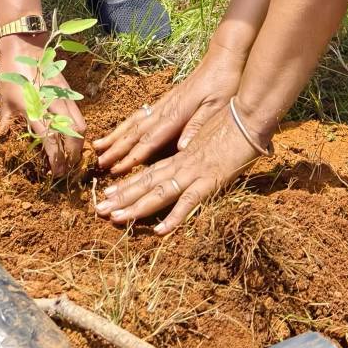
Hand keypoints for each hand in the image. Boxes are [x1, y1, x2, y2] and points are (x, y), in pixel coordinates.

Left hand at [0, 45, 86, 176]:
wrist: (26, 45)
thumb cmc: (13, 73)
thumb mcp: (5, 99)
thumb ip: (6, 121)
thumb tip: (2, 137)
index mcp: (35, 107)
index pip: (50, 138)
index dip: (54, 157)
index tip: (54, 171)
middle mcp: (53, 104)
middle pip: (72, 135)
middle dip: (71, 156)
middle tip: (64, 170)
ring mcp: (64, 97)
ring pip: (80, 125)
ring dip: (78, 144)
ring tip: (71, 157)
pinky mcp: (69, 91)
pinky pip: (79, 115)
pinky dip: (78, 130)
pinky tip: (72, 138)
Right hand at [94, 46, 245, 175]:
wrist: (222, 58)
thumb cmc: (223, 83)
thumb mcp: (217, 106)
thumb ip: (197, 126)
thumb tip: (182, 148)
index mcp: (176, 114)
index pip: (150, 140)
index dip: (132, 156)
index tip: (116, 169)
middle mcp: (164, 109)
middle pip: (135, 132)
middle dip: (116, 149)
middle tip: (98, 162)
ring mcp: (163, 104)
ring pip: (134, 122)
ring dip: (115, 136)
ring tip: (98, 146)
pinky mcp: (165, 100)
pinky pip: (140, 115)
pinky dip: (126, 125)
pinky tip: (119, 131)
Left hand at [95, 102, 263, 234]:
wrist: (249, 116)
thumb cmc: (233, 123)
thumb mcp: (210, 135)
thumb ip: (197, 146)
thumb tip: (185, 151)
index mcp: (182, 156)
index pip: (150, 173)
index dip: (128, 184)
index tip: (108, 194)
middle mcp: (182, 165)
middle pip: (146, 183)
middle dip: (121, 198)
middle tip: (98, 211)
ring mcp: (194, 172)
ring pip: (159, 192)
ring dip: (136, 207)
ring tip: (114, 218)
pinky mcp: (210, 179)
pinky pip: (189, 201)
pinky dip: (174, 216)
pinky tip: (160, 231)